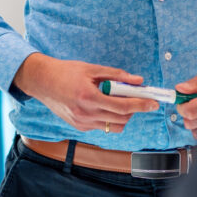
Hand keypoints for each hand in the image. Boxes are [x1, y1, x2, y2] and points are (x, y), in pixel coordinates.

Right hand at [12, 53, 158, 133]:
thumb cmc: (66, 72)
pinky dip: (110, 117)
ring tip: (120, 101)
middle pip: (121, 119)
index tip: (153, 103)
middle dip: (135, 110)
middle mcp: (86, 114)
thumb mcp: (92, 69)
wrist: (42, 81)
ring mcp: (82, 123)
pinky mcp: (79, 127)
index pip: (122, 106)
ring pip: (113, 126)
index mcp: (89, 97)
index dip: (140, 105)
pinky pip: (102, 126)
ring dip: (123, 115)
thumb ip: (116, 75)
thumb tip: (138, 80)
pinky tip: (105, 105)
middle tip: (140, 98)